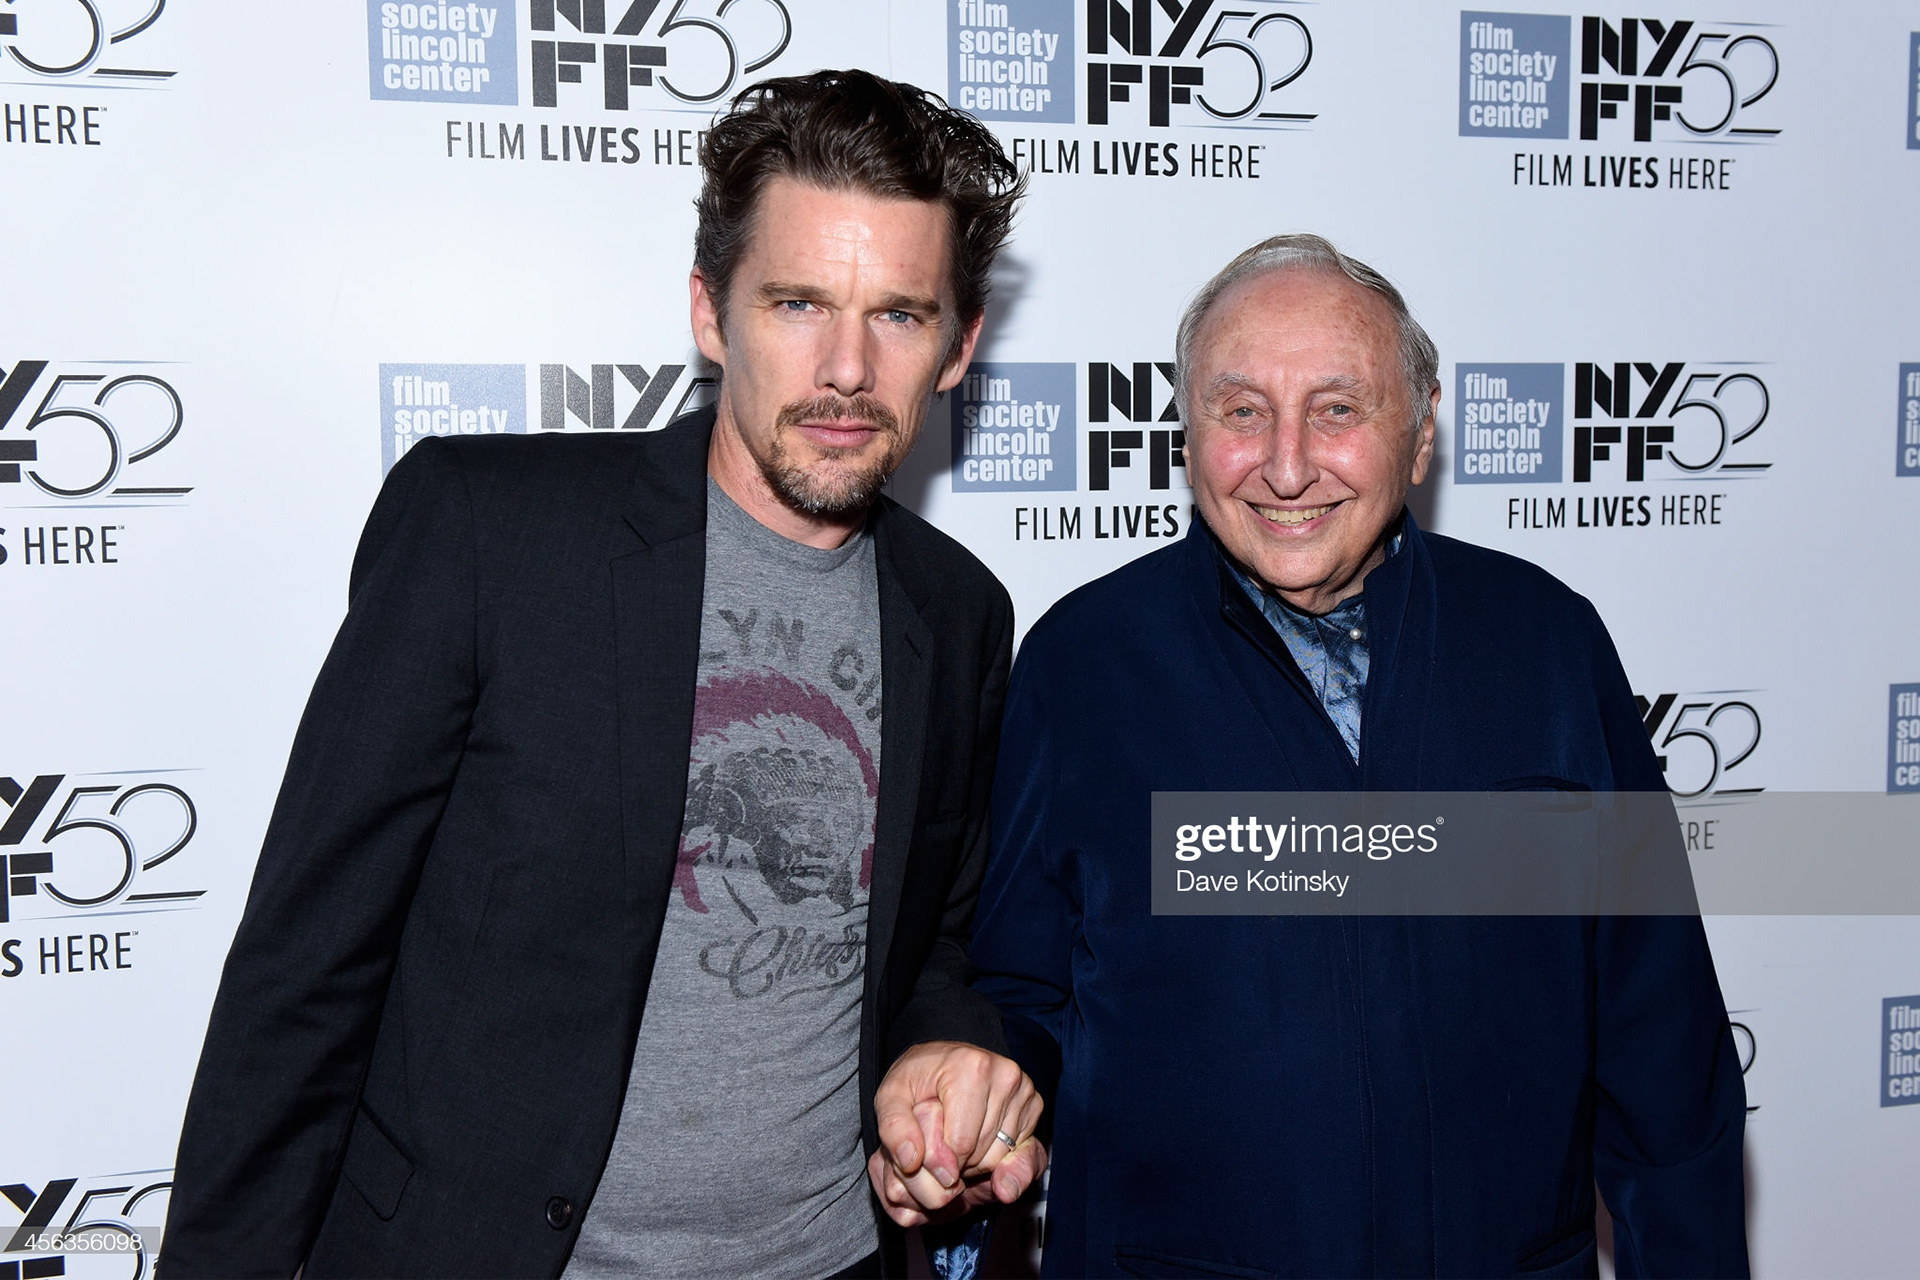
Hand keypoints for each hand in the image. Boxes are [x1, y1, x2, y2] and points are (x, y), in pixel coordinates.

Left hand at [868, 1040, 1046, 1226]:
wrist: (942, 1060)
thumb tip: (911, 1160)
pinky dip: (994, 1154)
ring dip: (976, 1160)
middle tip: (940, 1138)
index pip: (960, 1145)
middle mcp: (1006, 1074)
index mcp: (971, 1067)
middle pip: (982, 1153)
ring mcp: (1025, 1089)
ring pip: (1001, 1157)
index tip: (926, 1147)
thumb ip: (893, 1128)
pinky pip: (1017, 1153)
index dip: (939, 1160)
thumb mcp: (890, 1098)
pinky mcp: (1034, 1104)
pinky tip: (977, 1135)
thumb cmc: (917, 1079)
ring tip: (957, 1135)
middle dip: (958, 1161)